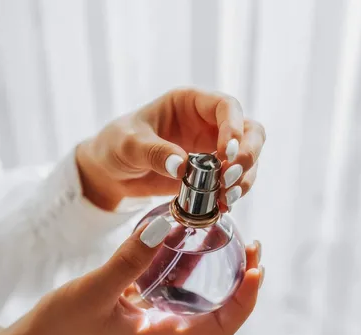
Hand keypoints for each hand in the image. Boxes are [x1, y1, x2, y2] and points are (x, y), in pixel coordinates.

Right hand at [0, 217, 263, 334]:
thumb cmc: (65, 323)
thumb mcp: (98, 288)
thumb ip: (131, 257)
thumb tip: (168, 226)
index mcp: (160, 333)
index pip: (219, 328)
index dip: (244, 302)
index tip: (255, 270)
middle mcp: (162, 325)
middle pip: (217, 309)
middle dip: (239, 280)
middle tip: (251, 245)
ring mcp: (150, 313)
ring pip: (195, 292)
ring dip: (214, 266)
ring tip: (225, 233)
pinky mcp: (136, 300)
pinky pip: (169, 281)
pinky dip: (182, 260)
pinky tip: (183, 235)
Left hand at [76, 88, 265, 209]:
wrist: (110, 173)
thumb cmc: (116, 144)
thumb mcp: (128, 144)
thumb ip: (153, 152)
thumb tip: (182, 166)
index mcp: (190, 103)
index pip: (226, 107)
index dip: (234, 127)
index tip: (226, 153)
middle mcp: (208, 123)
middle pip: (249, 132)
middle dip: (247, 155)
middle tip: (230, 178)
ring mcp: (213, 149)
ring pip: (247, 158)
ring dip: (245, 178)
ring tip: (227, 197)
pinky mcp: (211, 174)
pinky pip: (234, 181)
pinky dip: (234, 193)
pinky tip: (223, 205)